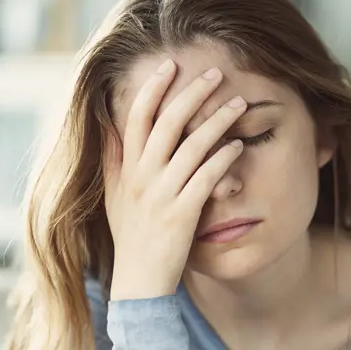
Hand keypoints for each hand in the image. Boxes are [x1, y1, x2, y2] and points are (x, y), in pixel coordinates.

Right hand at [104, 60, 246, 299]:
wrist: (139, 283)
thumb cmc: (131, 238)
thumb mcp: (115, 198)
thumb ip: (113, 162)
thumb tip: (111, 126)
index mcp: (127, 170)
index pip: (136, 119)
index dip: (152, 89)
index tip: (170, 66)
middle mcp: (142, 178)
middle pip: (167, 124)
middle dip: (192, 94)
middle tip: (216, 75)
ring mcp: (162, 196)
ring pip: (191, 147)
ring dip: (217, 121)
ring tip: (238, 103)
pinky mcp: (182, 215)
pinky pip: (206, 178)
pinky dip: (223, 158)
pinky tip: (238, 145)